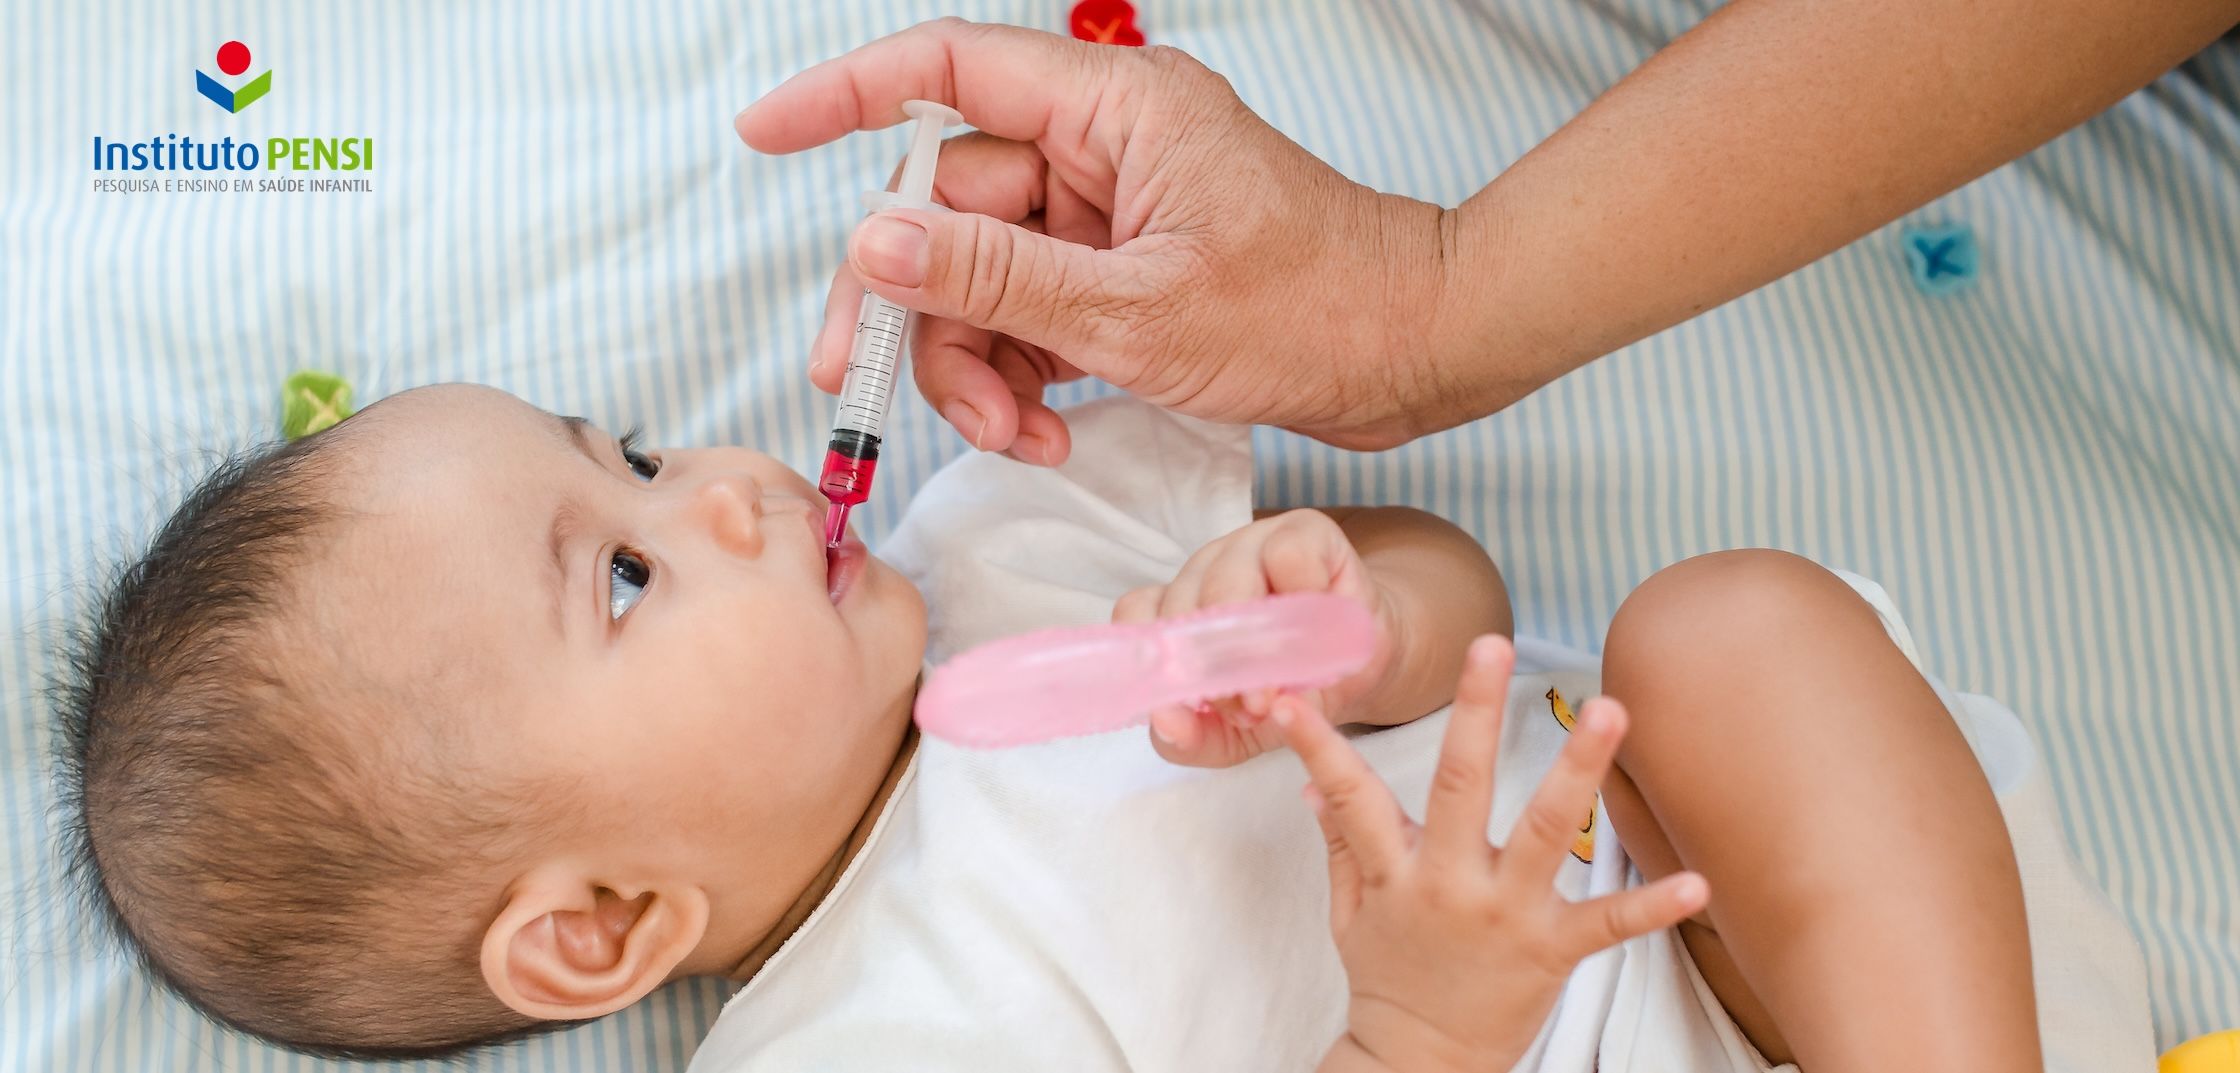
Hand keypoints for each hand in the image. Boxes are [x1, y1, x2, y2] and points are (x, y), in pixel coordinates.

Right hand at [735, 19, 1452, 462]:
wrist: (1416, 355)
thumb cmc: (1312, 310)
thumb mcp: (1136, 310)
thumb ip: (995, 276)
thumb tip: (871, 242)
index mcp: (1110, 110)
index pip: (945, 71)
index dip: (844, 96)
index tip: (762, 134)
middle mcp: (1101, 149)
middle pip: (945, 202)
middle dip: (911, 303)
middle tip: (861, 383)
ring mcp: (1110, 216)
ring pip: (980, 274)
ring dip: (973, 364)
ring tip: (1016, 437)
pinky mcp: (1124, 276)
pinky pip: (1030, 315)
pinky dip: (1022, 380)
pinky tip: (1049, 436)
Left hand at [1110, 510, 1402, 768]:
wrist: (1365, 667)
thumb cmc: (1292, 692)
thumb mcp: (1237, 733)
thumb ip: (1193, 737)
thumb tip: (1167, 724)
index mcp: (1179, 610)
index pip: (1138, 617)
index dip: (1158, 661)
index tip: (1186, 706)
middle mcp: (1205, 571)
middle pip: (1184, 604)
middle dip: (1214, 667)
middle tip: (1251, 707)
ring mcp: (1249, 544)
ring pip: (1227, 580)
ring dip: (1255, 642)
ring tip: (1283, 681)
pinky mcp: (1302, 530)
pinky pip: (1287, 556)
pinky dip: (1302, 595)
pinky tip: (1318, 624)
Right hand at [1284, 636, 1709, 1072]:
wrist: (1420, 1064)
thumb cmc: (1389, 980)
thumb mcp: (1351, 911)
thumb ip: (1342, 842)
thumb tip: (1313, 783)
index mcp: (1397, 870)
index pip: (1351, 795)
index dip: (1318, 747)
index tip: (1288, 701)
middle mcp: (1450, 883)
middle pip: (1460, 786)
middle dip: (1475, 712)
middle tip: (1491, 646)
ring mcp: (1505, 914)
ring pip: (1546, 830)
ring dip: (1578, 767)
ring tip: (1610, 710)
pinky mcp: (1551, 950)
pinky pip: (1608, 924)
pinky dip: (1653, 905)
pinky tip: (1696, 883)